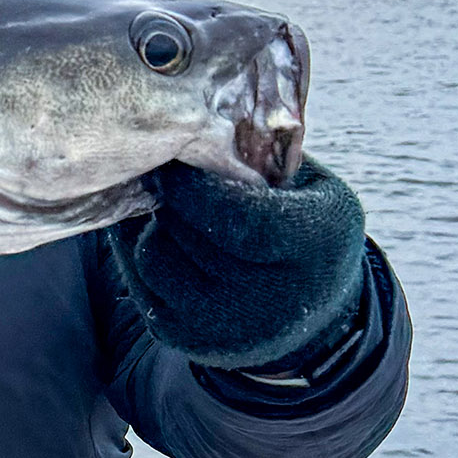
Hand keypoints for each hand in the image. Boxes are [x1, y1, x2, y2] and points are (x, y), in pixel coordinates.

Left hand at [110, 155, 366, 369]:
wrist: (316, 318)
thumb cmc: (309, 230)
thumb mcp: (313, 186)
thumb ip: (266, 155)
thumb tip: (197, 117)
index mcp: (310, 246)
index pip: (231, 212)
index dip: (193, 183)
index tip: (176, 157)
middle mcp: (269, 297)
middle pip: (185, 233)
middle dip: (169, 198)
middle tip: (164, 173)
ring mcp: (226, 326)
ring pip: (154, 258)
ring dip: (152, 226)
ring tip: (166, 206)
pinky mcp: (190, 340)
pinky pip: (141, 285)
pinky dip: (141, 253)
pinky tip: (158, 234)